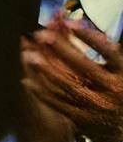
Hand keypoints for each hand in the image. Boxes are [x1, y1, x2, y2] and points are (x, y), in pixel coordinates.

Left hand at [20, 17, 122, 141]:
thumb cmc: (120, 89)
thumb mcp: (120, 71)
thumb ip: (105, 54)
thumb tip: (77, 27)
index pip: (109, 51)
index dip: (90, 37)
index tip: (70, 23)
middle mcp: (111, 88)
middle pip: (83, 66)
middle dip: (61, 49)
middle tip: (41, 35)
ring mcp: (95, 104)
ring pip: (67, 85)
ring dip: (45, 70)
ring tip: (29, 56)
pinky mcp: (82, 118)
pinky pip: (58, 103)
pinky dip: (42, 92)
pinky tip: (27, 81)